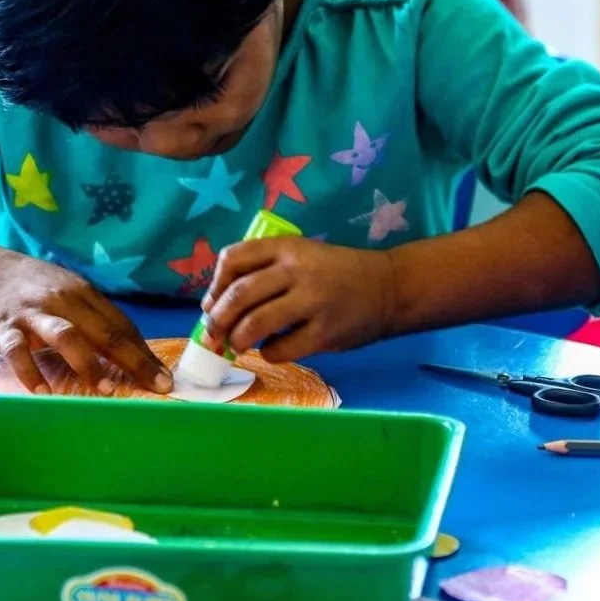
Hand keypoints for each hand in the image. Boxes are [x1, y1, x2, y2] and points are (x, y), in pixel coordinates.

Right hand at [0, 244, 171, 393]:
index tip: (165, 378)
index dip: (144, 352)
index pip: (121, 325)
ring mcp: (32, 312)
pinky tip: (43, 392)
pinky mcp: (3, 326)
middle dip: (133, 361)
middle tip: (155, 386)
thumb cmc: (28, 288)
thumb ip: (91, 317)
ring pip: (67, 336)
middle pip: (104, 331)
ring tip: (106, 390)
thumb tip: (126, 351)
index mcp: (83, 293)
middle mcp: (62, 300)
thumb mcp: (65, 291)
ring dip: (89, 363)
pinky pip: (18, 350)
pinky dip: (31, 372)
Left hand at [201, 238, 395, 362]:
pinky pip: (282, 349)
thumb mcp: (301, 256)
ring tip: (236, 346)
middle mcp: (298, 270)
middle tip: (213, 335)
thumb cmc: (334, 274)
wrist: (389, 288)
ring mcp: (313, 301)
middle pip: (239, 294)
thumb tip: (214, 307)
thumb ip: (263, 271)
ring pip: (256, 323)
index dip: (214, 285)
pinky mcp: (325, 333)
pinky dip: (268, 353)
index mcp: (287, 247)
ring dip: (237, 339)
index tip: (211, 304)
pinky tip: (271, 350)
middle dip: (218, 320)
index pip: (234, 258)